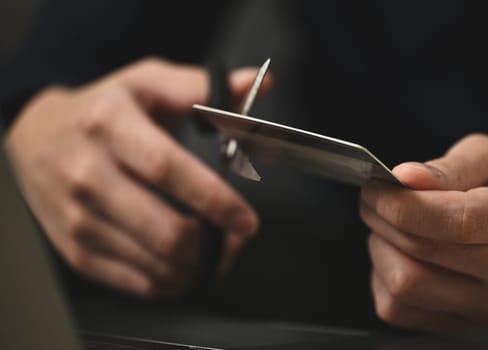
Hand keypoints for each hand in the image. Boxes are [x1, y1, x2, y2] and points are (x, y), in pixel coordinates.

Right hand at [4, 57, 265, 297]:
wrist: (34, 138)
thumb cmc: (102, 110)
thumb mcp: (146, 83)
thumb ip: (202, 87)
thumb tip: (257, 83)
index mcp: (109, 127)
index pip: (167, 170)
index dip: (214, 200)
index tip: (248, 220)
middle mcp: (87, 176)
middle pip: (164, 232)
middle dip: (214, 245)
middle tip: (239, 236)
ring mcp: (78, 219)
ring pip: (157, 266)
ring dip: (201, 266)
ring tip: (220, 249)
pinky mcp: (75, 251)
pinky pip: (139, 284)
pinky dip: (175, 281)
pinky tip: (189, 262)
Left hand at [360, 133, 487, 331]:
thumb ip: (449, 166)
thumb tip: (405, 177)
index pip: (459, 221)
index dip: (404, 204)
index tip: (376, 186)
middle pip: (423, 252)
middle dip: (383, 219)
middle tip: (374, 197)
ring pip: (405, 285)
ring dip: (381, 248)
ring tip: (389, 225)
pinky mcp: (465, 325)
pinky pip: (398, 309)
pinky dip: (383, 277)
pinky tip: (399, 254)